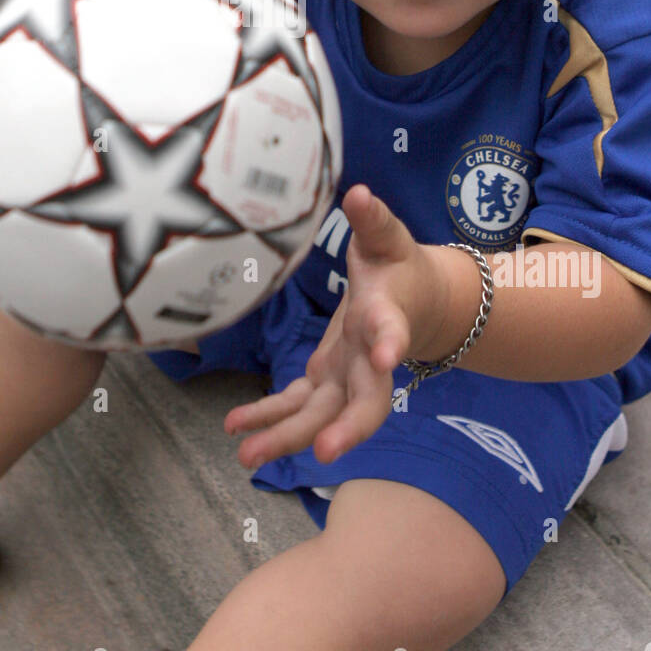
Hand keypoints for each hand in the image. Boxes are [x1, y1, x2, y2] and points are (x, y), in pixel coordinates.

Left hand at [224, 185, 449, 467]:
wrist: (414, 298)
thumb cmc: (397, 262)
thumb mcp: (388, 236)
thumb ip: (373, 219)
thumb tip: (359, 193)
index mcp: (387, 316)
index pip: (393, 332)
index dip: (391, 344)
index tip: (387, 358)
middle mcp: (369, 358)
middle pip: (365, 401)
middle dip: (345, 428)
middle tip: (325, 453)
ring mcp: (346, 375)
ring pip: (322, 415)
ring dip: (288, 437)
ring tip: (247, 456)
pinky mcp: (325, 378)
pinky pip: (297, 406)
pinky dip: (269, 418)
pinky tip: (235, 429)